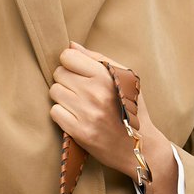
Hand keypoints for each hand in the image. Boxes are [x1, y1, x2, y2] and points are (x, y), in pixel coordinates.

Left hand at [49, 43, 177, 193]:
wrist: (139, 147)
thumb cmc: (131, 109)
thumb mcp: (124, 78)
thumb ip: (97, 58)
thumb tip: (71, 45)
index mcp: (106, 76)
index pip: (68, 57)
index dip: (70, 63)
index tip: (78, 72)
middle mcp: (95, 93)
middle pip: (58, 74)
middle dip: (66, 80)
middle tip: (79, 90)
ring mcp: (86, 113)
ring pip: (54, 92)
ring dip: (63, 97)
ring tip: (79, 103)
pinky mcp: (79, 131)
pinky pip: (54, 112)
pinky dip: (62, 114)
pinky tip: (76, 117)